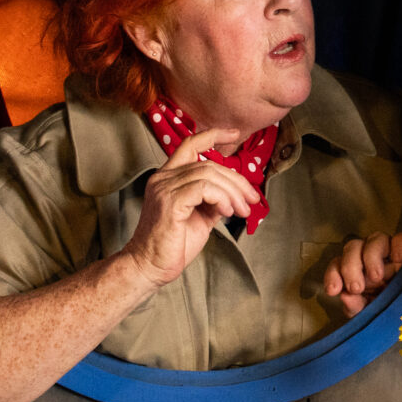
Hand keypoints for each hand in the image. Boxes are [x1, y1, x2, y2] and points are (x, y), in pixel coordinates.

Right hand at [120, 127, 256, 284]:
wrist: (150, 267)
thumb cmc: (173, 244)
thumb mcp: (200, 216)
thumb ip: (213, 199)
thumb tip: (234, 193)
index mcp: (168, 178)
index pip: (189, 145)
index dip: (213, 135)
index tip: (235, 134)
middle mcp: (163, 178)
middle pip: (208, 163)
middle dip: (236, 180)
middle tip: (252, 200)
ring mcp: (164, 188)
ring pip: (208, 174)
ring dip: (232, 192)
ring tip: (242, 210)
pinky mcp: (169, 202)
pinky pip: (203, 188)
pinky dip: (221, 197)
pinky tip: (227, 211)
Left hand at [319, 230, 401, 317]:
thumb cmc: (391, 310)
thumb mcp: (370, 314)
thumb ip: (355, 307)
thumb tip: (345, 296)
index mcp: (358, 271)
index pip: (338, 264)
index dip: (333, 274)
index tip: (333, 290)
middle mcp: (370, 257)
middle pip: (353, 247)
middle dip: (350, 267)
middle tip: (356, 287)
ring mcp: (390, 250)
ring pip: (375, 239)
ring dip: (371, 257)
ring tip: (377, 277)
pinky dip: (399, 246)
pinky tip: (399, 261)